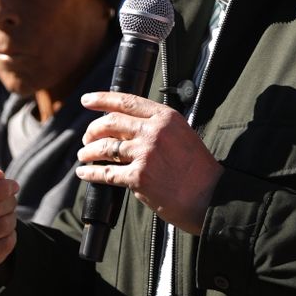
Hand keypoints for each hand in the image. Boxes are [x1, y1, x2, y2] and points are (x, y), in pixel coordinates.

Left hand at [76, 92, 221, 234]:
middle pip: (111, 123)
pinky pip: (106, 172)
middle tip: (87, 137)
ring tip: (84, 155)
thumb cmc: (199, 170)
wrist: (211, 197)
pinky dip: (90, 173)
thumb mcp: (183, 136)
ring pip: (105, 147)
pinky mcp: (138, 177)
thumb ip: (159, 128)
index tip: (87, 100)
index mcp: (166, 118)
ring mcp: (145, 154)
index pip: (127, 102)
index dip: (102, 99)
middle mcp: (154, 132)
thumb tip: (130, 128)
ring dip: (89, 151)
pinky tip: (84, 174)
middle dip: (93, 130)